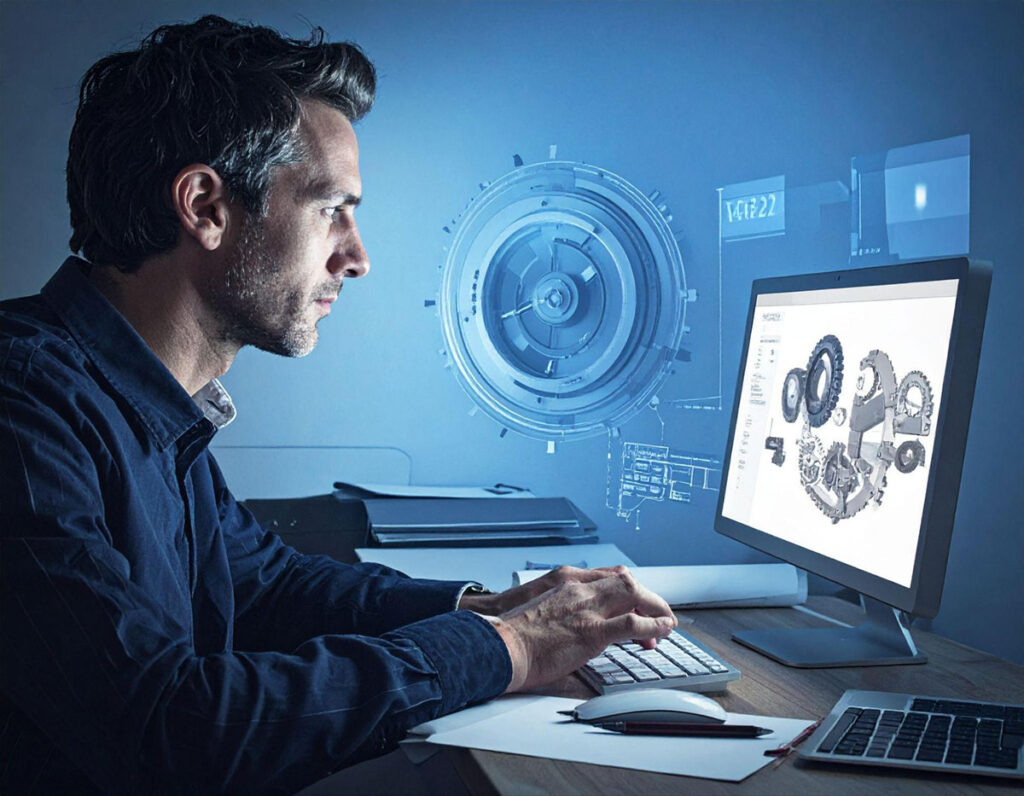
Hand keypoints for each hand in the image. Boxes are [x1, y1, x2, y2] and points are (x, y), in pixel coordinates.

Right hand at [480, 567, 677, 692]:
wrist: (498, 646)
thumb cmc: (511, 636)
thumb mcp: (539, 612)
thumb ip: (561, 612)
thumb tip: (573, 629)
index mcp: (565, 582)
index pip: (608, 575)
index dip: (628, 590)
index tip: (635, 605)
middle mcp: (578, 588)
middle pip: (626, 580)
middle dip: (646, 597)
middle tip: (656, 616)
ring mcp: (586, 608)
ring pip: (634, 593)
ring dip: (655, 607)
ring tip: (665, 624)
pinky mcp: (592, 631)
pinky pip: (633, 623)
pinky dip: (654, 626)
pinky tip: (662, 632)